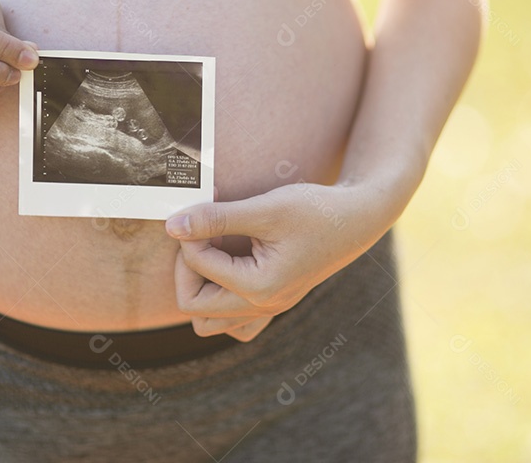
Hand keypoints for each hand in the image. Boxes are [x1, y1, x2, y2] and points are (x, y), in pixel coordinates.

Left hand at [165, 180, 389, 342]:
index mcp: (260, 287)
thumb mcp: (264, 208)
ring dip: (200, 289)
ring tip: (213, 252)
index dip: (190, 236)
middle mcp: (263, 306)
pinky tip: (228, 267)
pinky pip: (234, 322)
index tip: (201, 210)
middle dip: (187, 268)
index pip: (197, 269)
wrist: (356, 220)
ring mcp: (268, 309)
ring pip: (209, 322)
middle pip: (194, 307)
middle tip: (200, 233)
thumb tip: (173, 226)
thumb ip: (216, 219)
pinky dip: (221, 301)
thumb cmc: (316, 211)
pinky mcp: (271, 301)